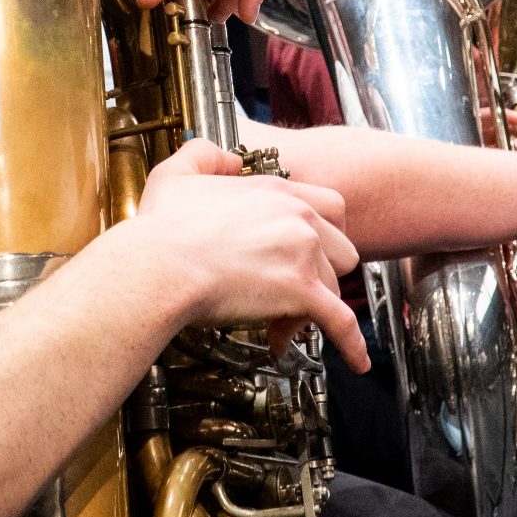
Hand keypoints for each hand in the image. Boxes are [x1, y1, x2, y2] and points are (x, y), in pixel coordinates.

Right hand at [123, 139, 367, 370]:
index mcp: (276, 191)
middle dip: (323, 271)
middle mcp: (298, 218)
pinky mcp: (299, 292)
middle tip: (291, 289)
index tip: (311, 252)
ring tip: (275, 323)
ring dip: (310, 308)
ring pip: (333, 287)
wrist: (158, 265)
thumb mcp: (178, 173)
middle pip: (342, 248)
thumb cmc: (161, 229)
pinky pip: (340, 322)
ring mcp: (302, 254)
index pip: (331, 207)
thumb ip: (206, 154)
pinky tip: (358, 362)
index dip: (324, 233)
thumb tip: (229, 158)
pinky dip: (351, 344)